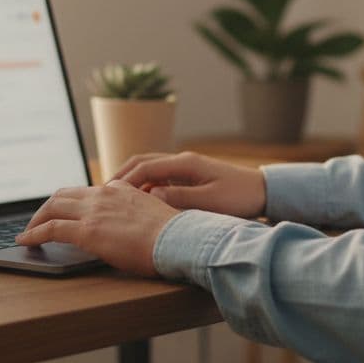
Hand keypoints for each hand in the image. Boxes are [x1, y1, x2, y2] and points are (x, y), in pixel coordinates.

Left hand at [15, 180, 179, 275]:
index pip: (88, 191)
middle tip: (39, 221)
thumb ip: (137, 214)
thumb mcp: (155, 216)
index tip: (65, 212)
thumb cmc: (175, 236)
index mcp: (121, 190)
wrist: (181, 240)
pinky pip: (51, 229)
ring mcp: (94, 211)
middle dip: (47, 208)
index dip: (72, 202)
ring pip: (52, 207)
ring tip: (29, 232)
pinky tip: (26, 241)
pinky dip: (34, 234)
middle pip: (63, 195)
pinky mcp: (88, 231)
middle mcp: (105, 194)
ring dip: (37, 220)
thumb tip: (134, 227)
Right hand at [114, 151, 266, 217]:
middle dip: (120, 175)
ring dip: (131, 179)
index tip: (108, 196)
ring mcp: (185, 167)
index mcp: (185, 163)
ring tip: (114, 197)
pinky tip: (138, 200)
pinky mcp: (189, 175)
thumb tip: (151, 195)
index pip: (145, 167)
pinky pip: (159, 176)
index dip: (124, 181)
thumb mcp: (210, 201)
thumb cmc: (240, 197)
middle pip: (142, 162)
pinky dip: (144, 184)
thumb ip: (180, 198)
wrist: (263, 191)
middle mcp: (182, 161)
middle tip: (100, 193)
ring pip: (149, 168)